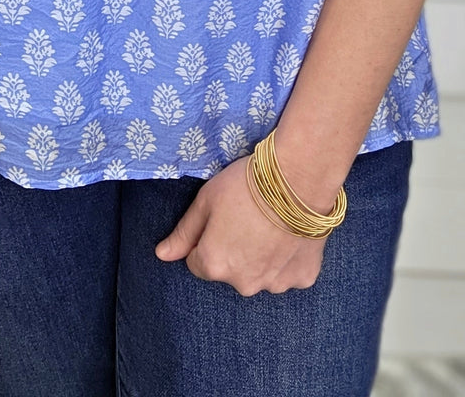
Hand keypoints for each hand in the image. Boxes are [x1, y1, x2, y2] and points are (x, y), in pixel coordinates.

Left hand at [154, 155, 328, 295]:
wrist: (298, 179)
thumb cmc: (246, 185)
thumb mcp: (206, 201)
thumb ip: (184, 233)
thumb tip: (162, 256)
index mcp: (214, 265)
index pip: (197, 262)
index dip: (206, 239)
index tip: (221, 219)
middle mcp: (243, 284)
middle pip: (229, 270)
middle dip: (234, 251)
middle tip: (247, 219)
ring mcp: (275, 285)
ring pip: (259, 274)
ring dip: (261, 257)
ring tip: (271, 224)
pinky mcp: (303, 279)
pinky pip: (287, 273)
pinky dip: (287, 259)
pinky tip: (290, 234)